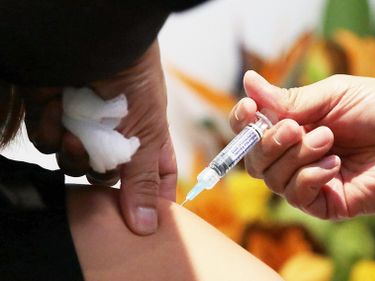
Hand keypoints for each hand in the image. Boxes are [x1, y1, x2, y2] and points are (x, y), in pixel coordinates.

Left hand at [20, 41, 175, 234]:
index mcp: (146, 139)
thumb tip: (148, 227)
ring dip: (74, 154)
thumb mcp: (148, 133)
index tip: (148, 221)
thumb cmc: (135, 80)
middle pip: (107, 179)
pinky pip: (48, 144)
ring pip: (74, 166)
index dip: (152, 198)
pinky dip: (51, 131)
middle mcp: (116, 137)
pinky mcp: (55, 117)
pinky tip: (58, 110)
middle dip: (103, 176)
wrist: (95, 41)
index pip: (154, 178)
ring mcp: (85, 128)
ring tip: (77, 133)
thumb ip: (144, 180)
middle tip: (104, 162)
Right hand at [230, 71, 374, 219]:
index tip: (250, 108)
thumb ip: (289, 99)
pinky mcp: (328, 203)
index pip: (251, 132)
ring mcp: (311, 180)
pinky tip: (335, 164)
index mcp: (294, 126)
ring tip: (329, 139)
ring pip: (274, 179)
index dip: (243, 123)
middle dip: (269, 142)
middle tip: (296, 128)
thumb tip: (248, 81)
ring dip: (297, 156)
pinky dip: (310, 177)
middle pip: (255, 160)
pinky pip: (298, 197)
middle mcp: (297, 155)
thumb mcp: (332, 95)